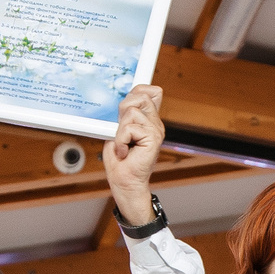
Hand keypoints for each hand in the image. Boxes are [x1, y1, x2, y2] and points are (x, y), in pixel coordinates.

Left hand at [102, 85, 164, 226]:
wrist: (124, 182)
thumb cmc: (120, 161)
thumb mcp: (118, 131)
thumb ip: (124, 115)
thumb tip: (124, 101)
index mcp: (149, 120)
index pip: (150, 91)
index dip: (137, 91)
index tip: (125, 110)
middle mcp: (155, 123)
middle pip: (141, 95)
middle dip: (123, 110)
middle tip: (121, 131)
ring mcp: (156, 130)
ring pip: (132, 111)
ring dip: (120, 130)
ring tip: (123, 144)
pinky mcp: (153, 138)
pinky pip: (130, 128)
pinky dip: (121, 141)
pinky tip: (125, 152)